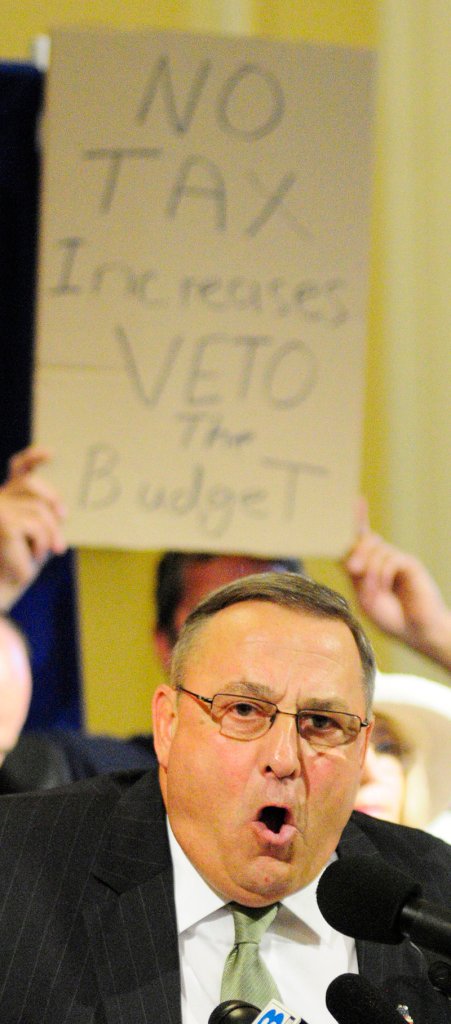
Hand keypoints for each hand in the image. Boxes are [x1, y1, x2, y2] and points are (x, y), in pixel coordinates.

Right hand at [0, 446, 66, 608]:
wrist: (2, 587)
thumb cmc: (20, 560)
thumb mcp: (36, 532)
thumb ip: (42, 513)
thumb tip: (60, 510)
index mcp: (7, 495)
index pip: (19, 467)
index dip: (34, 457)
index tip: (51, 455)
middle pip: (33, 485)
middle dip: (52, 504)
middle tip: (63, 523)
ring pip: (40, 510)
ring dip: (48, 535)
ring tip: (42, 553)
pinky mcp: (5, 524)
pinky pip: (38, 528)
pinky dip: (41, 545)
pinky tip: (30, 559)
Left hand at [344, 499, 450, 669]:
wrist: (418, 632)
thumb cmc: (392, 618)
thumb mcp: (366, 597)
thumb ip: (357, 576)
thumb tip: (349, 556)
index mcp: (371, 567)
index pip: (361, 539)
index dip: (358, 519)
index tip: (357, 500)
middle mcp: (385, 560)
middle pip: (366, 540)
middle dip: (357, 552)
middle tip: (353, 570)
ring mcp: (399, 561)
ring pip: (377, 549)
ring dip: (370, 570)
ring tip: (374, 591)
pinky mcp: (411, 565)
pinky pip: (391, 559)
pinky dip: (383, 573)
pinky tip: (384, 587)